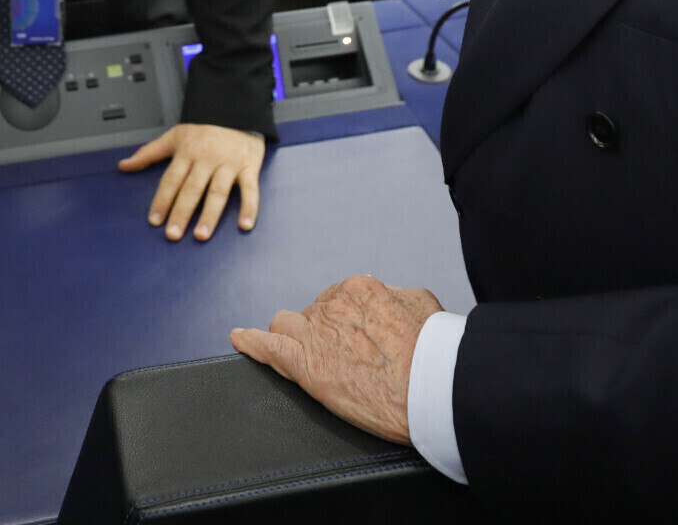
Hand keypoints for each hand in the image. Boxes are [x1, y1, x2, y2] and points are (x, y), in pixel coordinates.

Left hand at [120, 123, 263, 240]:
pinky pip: (250, 189)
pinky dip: (250, 207)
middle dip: (181, 213)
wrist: (238, 111)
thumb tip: (123, 165)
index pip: (171, 180)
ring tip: (201, 235)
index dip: (162, 200)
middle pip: (192, 189)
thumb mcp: (174, 136)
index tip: (154, 220)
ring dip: (210, 215)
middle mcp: (207, 159)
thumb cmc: (204, 129)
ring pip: (218, 192)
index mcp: (187, 152)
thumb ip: (148, 153)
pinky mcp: (249, 167)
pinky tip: (245, 225)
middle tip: (173, 234)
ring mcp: (229, 164)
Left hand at [231, 275, 444, 445]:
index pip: (338, 300)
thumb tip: (390, 300)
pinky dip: (252, 343)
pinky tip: (241, 340)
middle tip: (345, 359)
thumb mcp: (424, 306)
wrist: (433, 388)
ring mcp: (316, 334)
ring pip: (287, 327)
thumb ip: (398, 299)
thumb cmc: (435, 352)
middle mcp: (334, 305)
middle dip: (322, 333)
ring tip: (303, 357)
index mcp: (361, 289)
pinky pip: (268, 347)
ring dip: (293, 339)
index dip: (344, 322)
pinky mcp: (305, 365)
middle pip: (313, 315)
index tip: (355, 339)